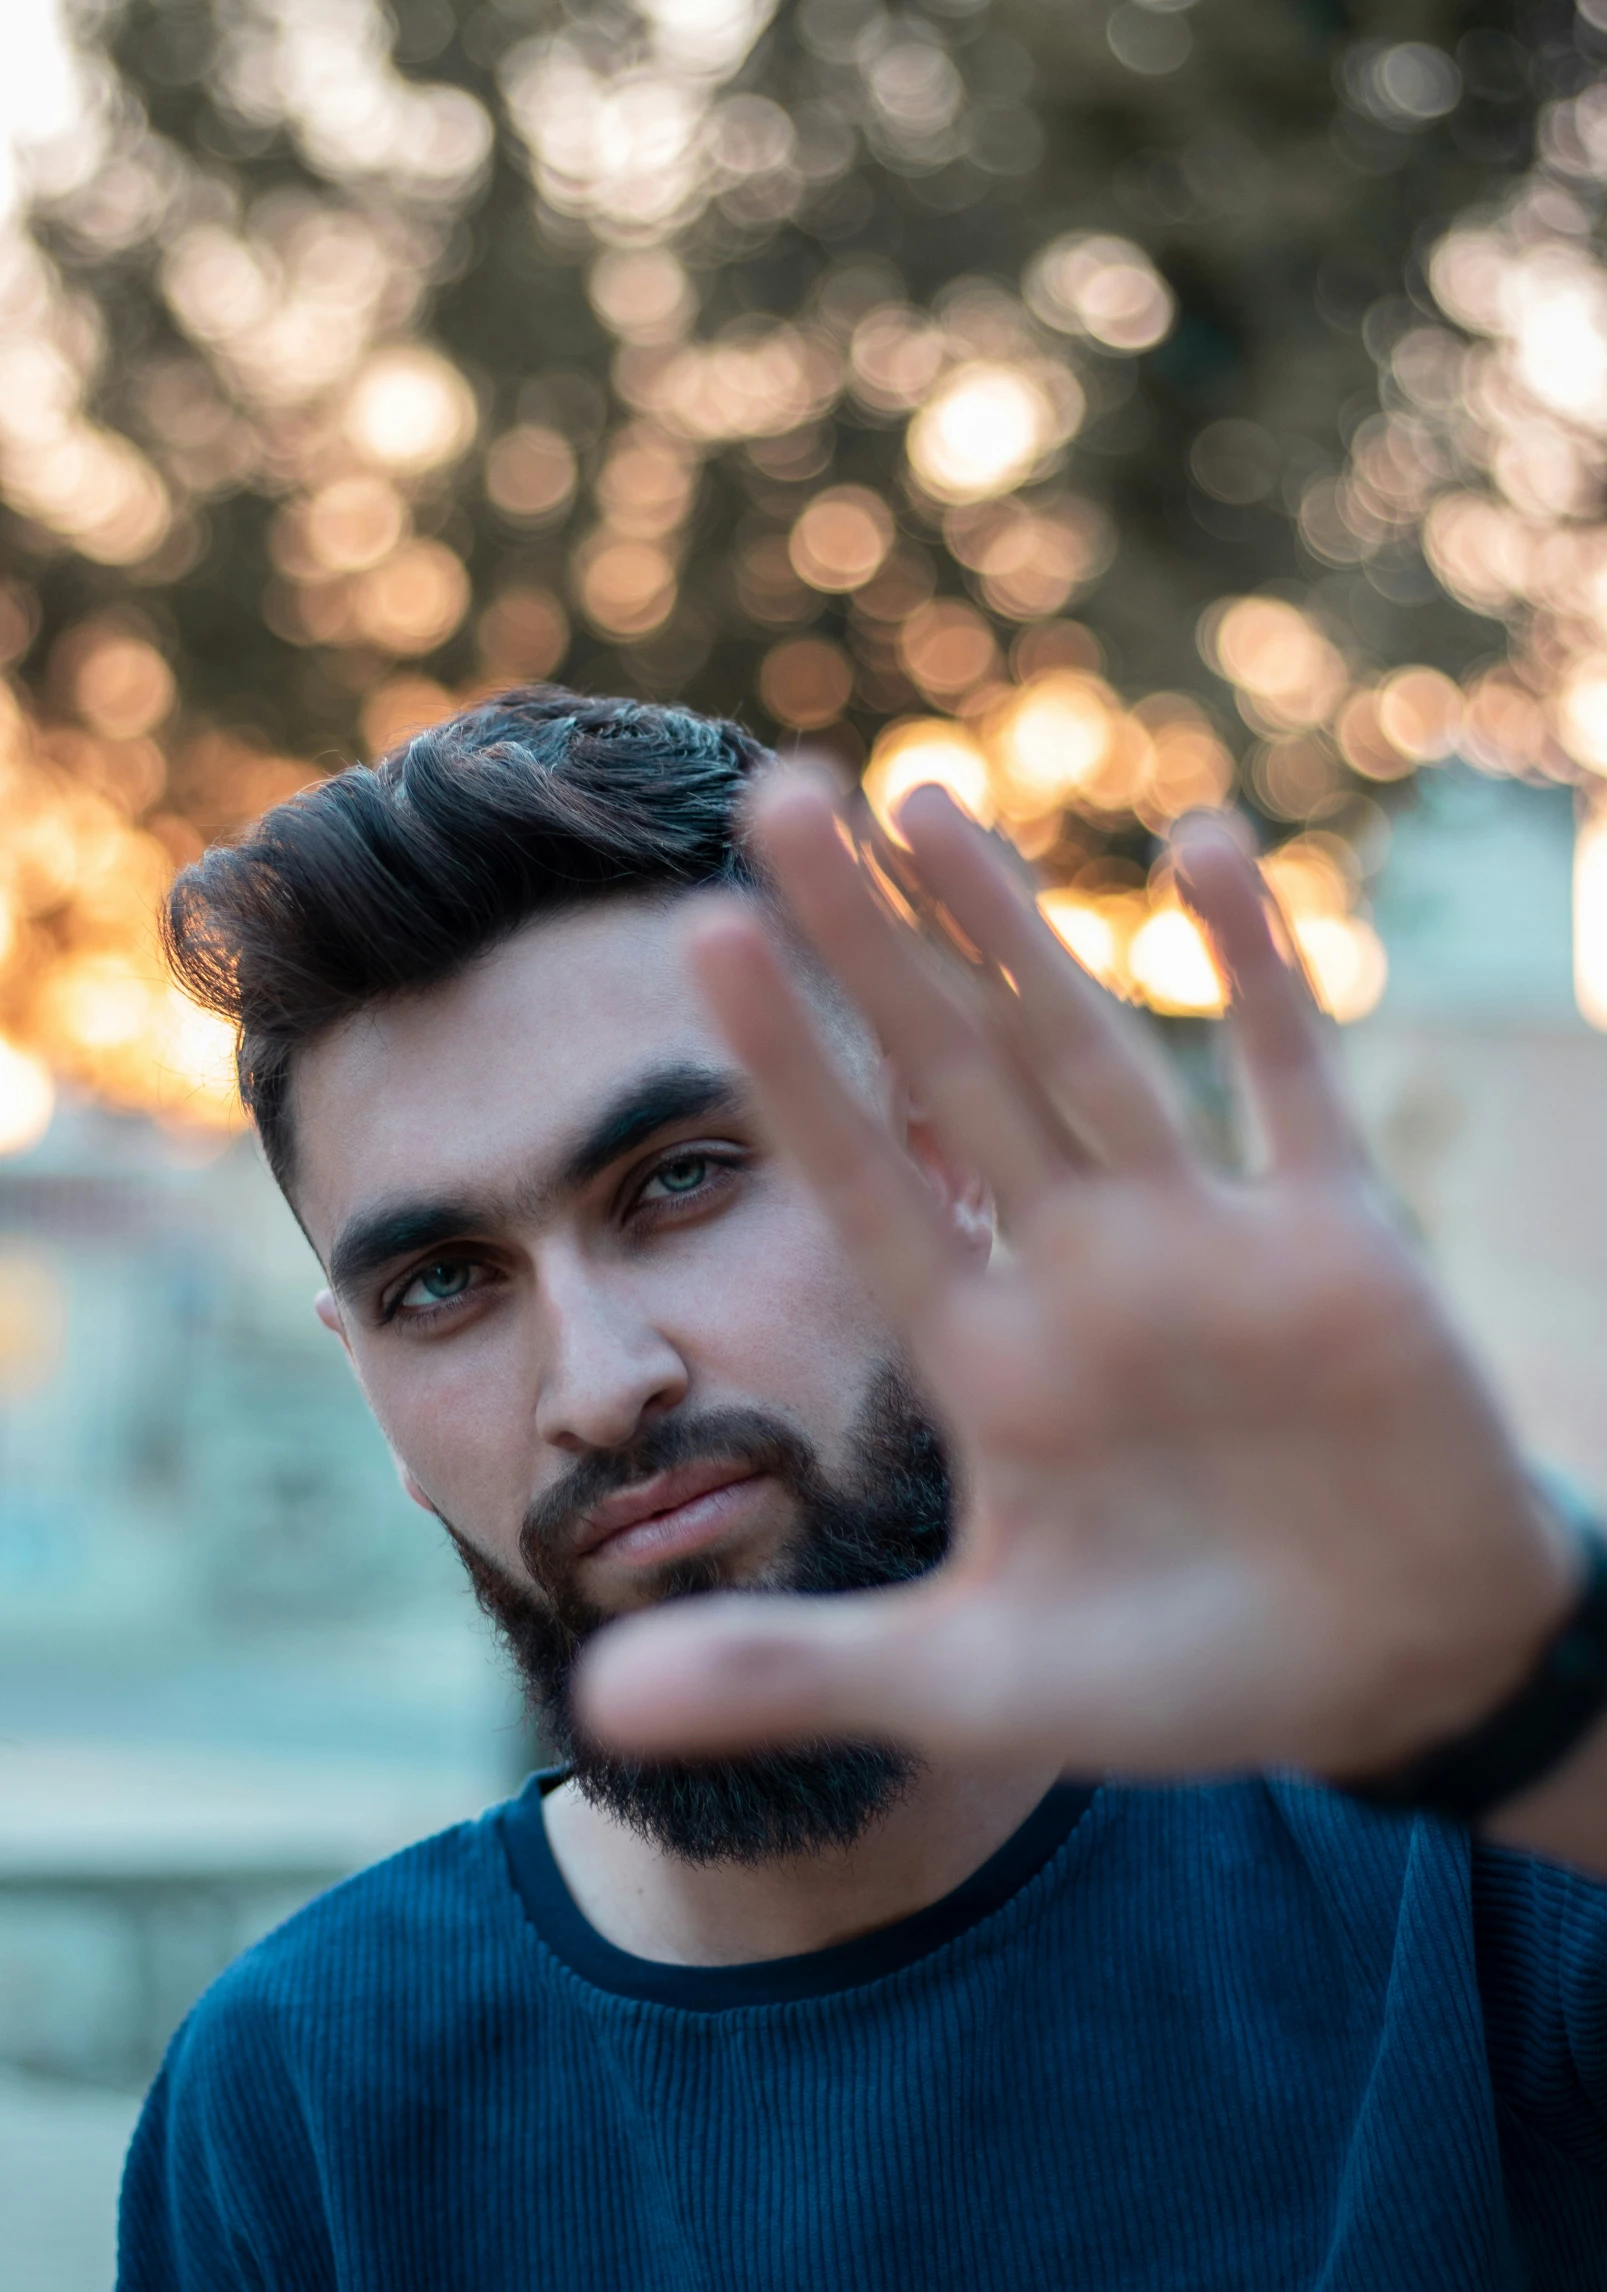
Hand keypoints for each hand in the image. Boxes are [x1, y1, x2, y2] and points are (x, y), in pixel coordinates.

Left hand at [576, 774, 1578, 1784]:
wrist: (1387, 1677)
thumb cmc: (1182, 1676)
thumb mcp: (974, 1688)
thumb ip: (796, 1671)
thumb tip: (591, 1704)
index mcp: (986, 1363)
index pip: (862, 1184)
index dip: (787, 1067)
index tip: (696, 941)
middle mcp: (1079, 1276)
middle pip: (955, 1078)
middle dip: (871, 947)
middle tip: (774, 802)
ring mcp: (1206, 1249)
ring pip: (1090, 1057)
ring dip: (1015, 933)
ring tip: (924, 804)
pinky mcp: (1341, 1250)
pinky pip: (1294, 1087)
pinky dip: (1258, 975)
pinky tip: (1195, 851)